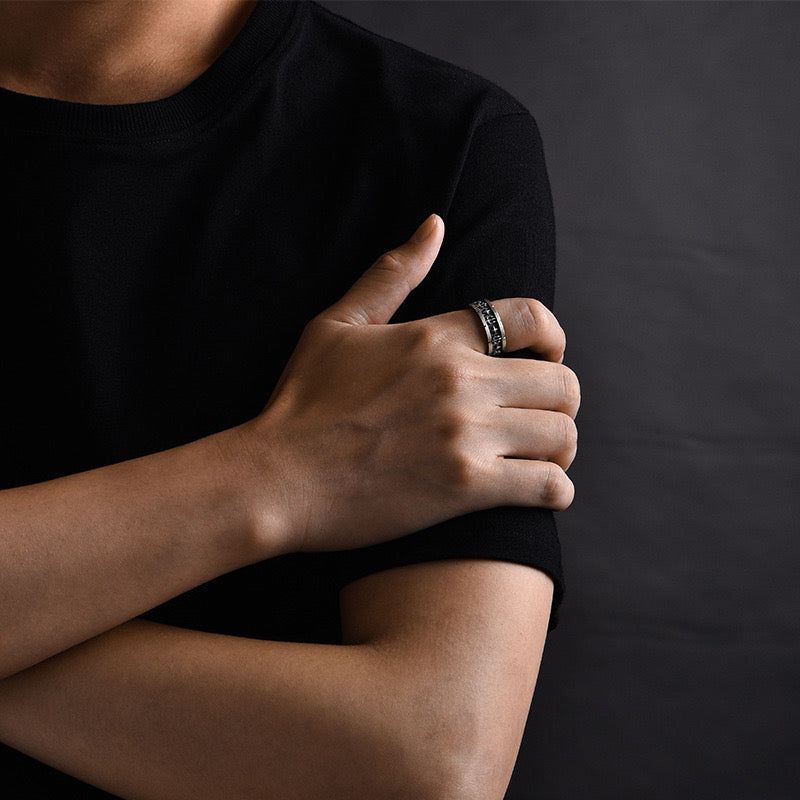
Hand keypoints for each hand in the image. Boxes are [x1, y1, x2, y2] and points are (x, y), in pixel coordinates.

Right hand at [238, 214, 579, 553]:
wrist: (277, 478)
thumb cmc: (302, 402)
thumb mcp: (337, 324)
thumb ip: (391, 274)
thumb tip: (435, 224)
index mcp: (436, 338)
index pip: (532, 319)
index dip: (553, 339)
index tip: (543, 361)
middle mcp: (460, 380)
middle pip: (561, 382)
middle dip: (560, 401)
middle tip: (539, 418)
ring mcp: (465, 435)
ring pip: (562, 433)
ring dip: (560, 447)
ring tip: (540, 456)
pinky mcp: (466, 487)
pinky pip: (548, 485)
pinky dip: (556, 489)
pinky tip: (541, 490)